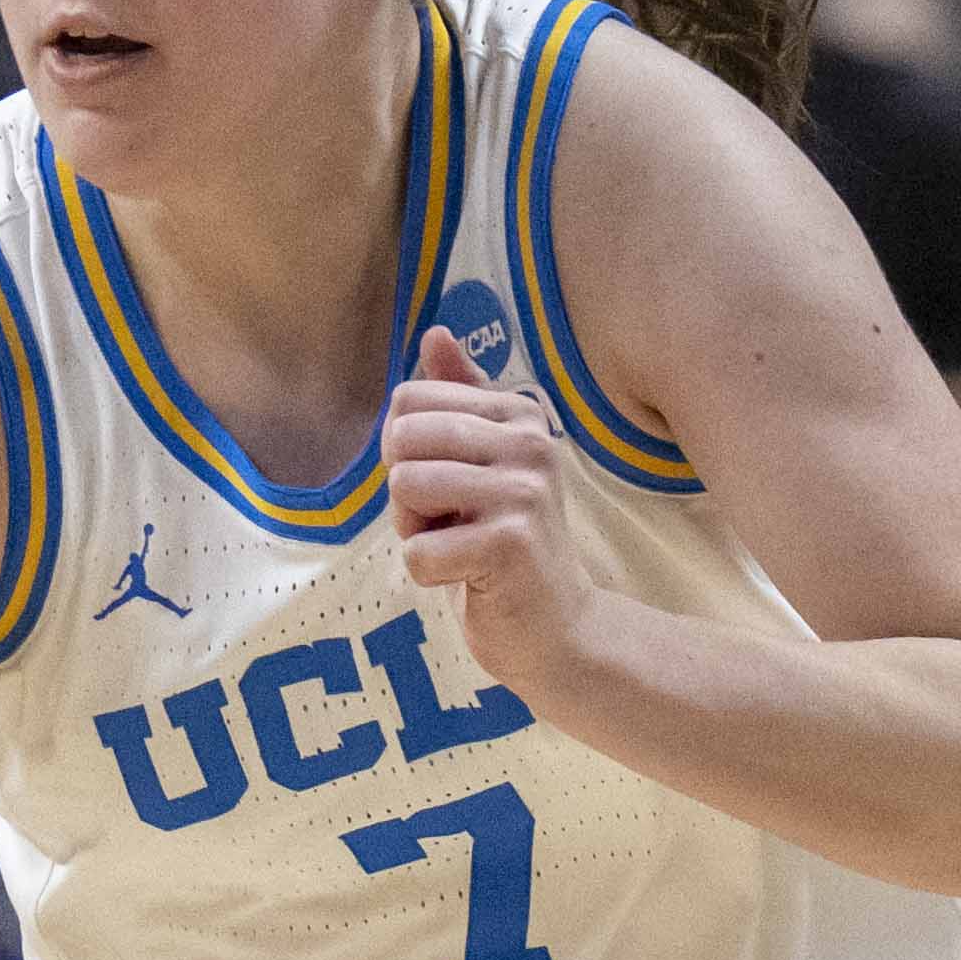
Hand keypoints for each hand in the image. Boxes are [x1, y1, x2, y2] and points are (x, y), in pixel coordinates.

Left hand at [387, 326, 575, 680]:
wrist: (557, 626)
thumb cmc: (506, 540)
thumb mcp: (482, 461)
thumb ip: (458, 397)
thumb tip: (435, 333)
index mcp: (519, 413)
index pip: (408, 401)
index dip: (404, 452)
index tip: (445, 486)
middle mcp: (529, 443)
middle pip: (402, 439)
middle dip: (405, 491)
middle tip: (447, 521)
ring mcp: (523, 492)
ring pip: (406, 489)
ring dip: (415, 533)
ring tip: (459, 548)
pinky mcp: (510, 545)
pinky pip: (417, 552)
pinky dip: (427, 575)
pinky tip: (468, 578)